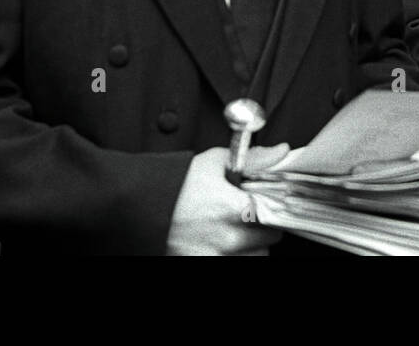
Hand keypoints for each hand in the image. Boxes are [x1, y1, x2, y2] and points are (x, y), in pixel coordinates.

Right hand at [167, 143, 288, 254]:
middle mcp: (230, 240)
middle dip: (259, 228)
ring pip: (253, 257)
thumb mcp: (214, 162)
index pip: (278, 218)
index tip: (264, 206)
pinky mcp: (202, 266)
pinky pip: (232, 265)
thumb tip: (281, 152)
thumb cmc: (174, 185)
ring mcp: (216, 258)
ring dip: (246, 247)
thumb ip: (253, 160)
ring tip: (227, 230)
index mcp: (238, 210)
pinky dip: (229, 256)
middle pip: (267, 240)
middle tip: (242, 216)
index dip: (272, 210)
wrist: (137, 207)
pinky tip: (216, 243)